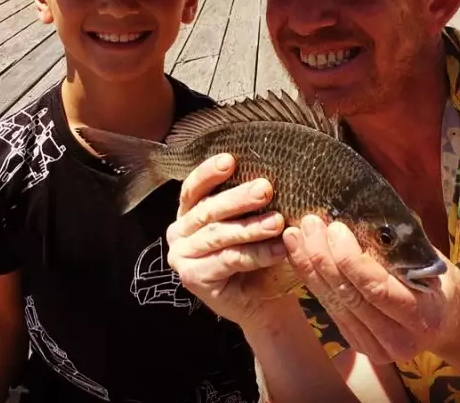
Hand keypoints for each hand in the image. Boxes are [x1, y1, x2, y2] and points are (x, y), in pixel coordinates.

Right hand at [166, 154, 292, 325]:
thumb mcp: (252, 220)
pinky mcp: (191, 278)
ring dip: (250, 227)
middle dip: (238, 198)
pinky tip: (279, 249)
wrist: (264, 299)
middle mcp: (180, 231)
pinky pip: (227, 260)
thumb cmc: (259, 252)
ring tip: (277, 222)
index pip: (194, 187)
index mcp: (190, 211)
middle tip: (266, 188)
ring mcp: (182, 256)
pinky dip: (256, 254)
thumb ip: (252, 200)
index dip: (209, 173)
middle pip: (208, 210)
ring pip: (218, 235)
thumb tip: (268, 173)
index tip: (230, 160)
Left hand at [283, 215, 459, 363]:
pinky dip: (310, 279)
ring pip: (332, 303)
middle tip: (309, 224)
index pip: (377, 288)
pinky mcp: (356, 342)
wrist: (448, 324)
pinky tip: (298, 255)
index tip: (335, 228)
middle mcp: (397, 340)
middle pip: (348, 296)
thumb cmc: (439, 282)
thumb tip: (361, 213)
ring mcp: (374, 347)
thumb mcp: (429, 261)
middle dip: (322, 257)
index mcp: (422, 315)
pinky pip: (328, 307)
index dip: (350, 259)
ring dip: (308, 266)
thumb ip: (399, 247)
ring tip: (294, 235)